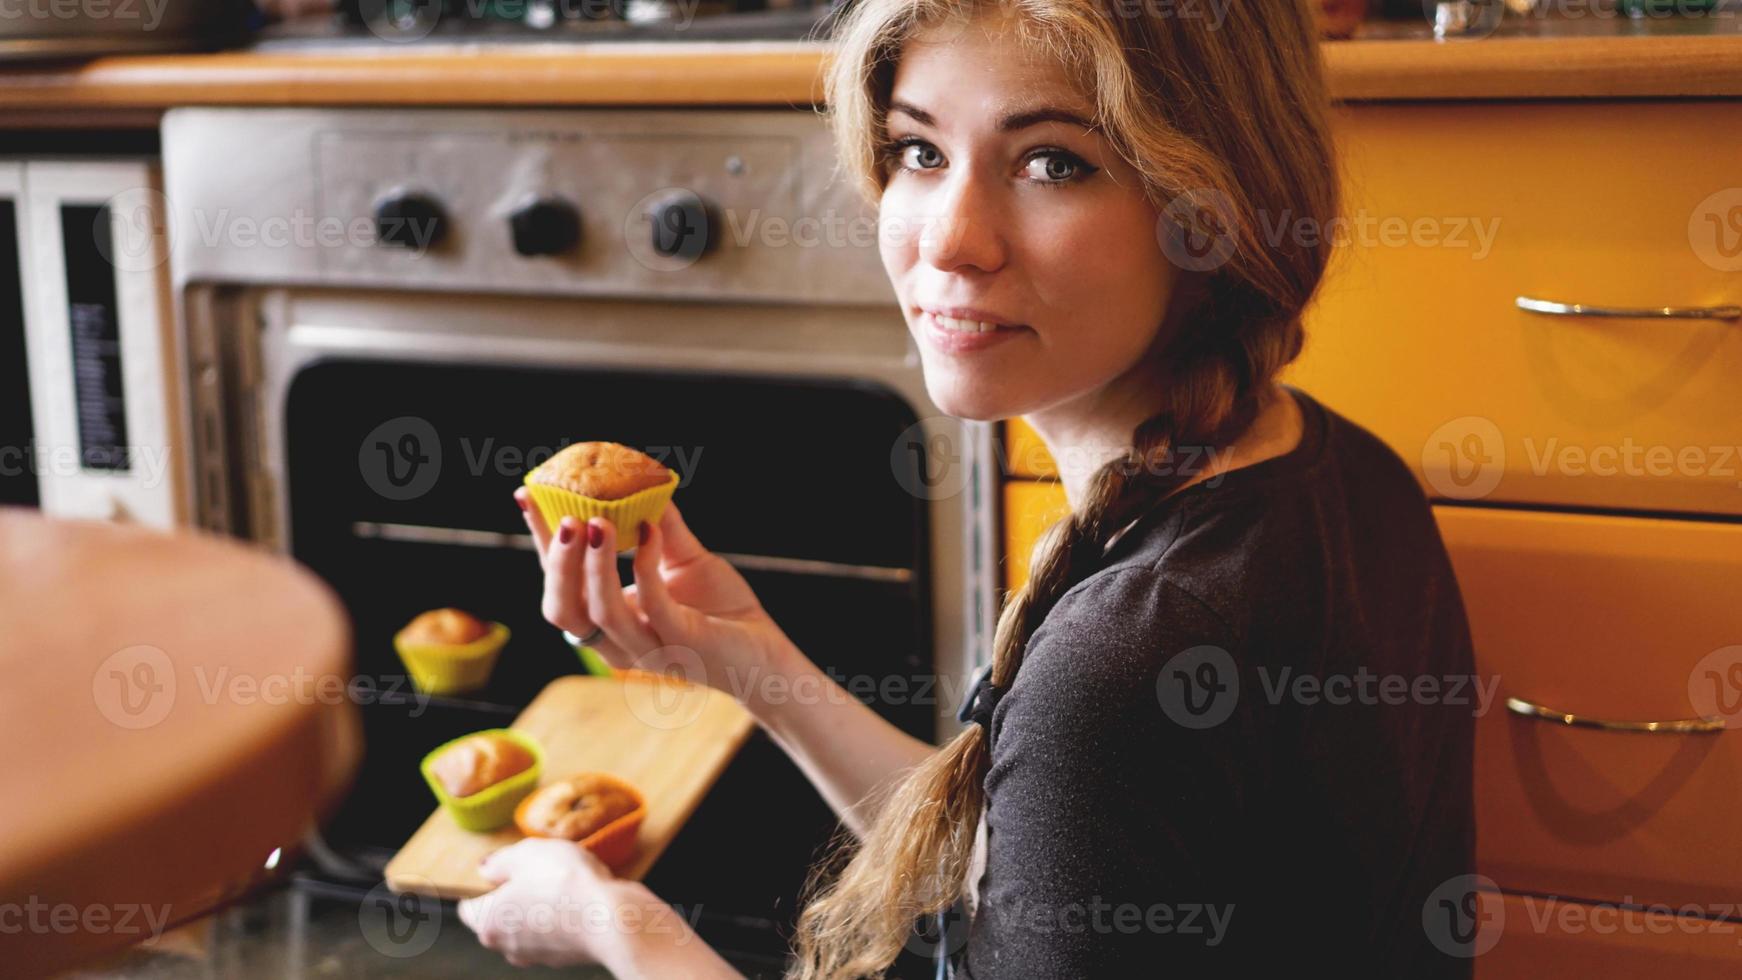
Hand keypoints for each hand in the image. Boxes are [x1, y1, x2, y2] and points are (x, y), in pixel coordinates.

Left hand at [457, 838, 643, 968]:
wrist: (611, 917)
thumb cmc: (564, 883)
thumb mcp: (526, 853)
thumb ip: (500, 861)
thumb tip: (487, 868)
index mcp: (487, 922)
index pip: (468, 906)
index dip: (482, 884)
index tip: (501, 869)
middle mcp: (507, 946)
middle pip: (501, 916)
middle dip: (515, 894)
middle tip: (537, 869)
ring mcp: (537, 956)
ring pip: (530, 925)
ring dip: (542, 905)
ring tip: (565, 880)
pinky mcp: (565, 957)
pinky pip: (557, 931)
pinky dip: (564, 916)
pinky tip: (582, 896)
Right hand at [516, 488, 797, 701]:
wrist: (766, 651)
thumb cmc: (722, 610)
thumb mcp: (684, 559)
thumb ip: (660, 526)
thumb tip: (639, 478)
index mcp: (609, 621)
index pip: (560, 583)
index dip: (540, 542)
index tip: (526, 496)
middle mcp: (620, 642)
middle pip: (563, 610)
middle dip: (557, 563)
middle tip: (565, 518)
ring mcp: (650, 648)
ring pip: (600, 614)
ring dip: (593, 566)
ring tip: (599, 522)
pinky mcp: (684, 645)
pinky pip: (655, 608)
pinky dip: (645, 567)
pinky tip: (650, 532)